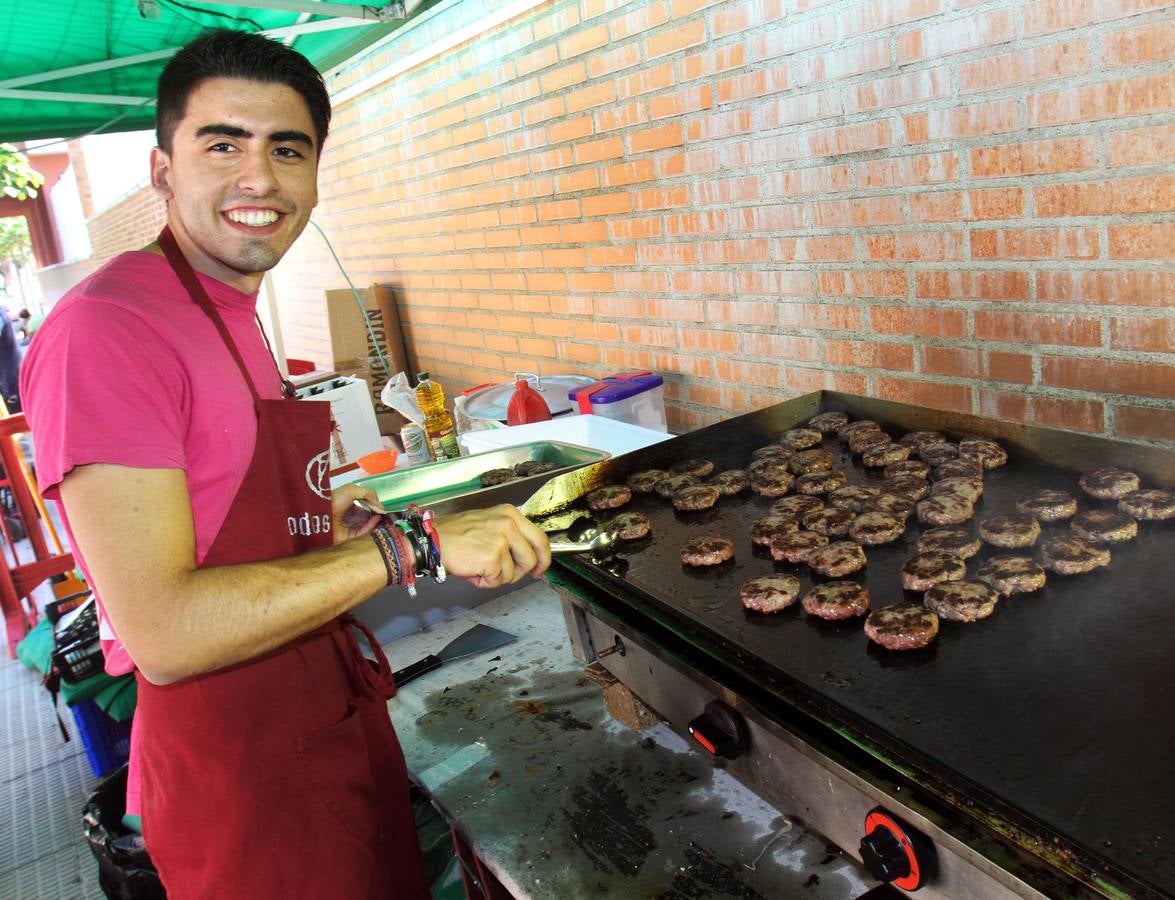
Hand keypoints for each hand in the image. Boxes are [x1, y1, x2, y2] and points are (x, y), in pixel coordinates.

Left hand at [331, 482, 381, 544]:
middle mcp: (352, 516)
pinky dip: (370, 526)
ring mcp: (351, 526)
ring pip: (368, 526)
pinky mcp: (349, 536)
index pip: (367, 508)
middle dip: (378, 516)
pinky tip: (375, 520)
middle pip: (369, 517)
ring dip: (376, 522)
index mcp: (352, 505)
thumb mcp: (352, 489)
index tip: (384, 508)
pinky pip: (363, 532)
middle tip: (387, 515)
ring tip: (383, 518)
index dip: (376, 507)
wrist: (320, 513)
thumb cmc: (334, 498)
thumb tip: (380, 505)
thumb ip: (369, 493)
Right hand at [433, 504, 551, 587]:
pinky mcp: (492, 557)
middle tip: (514, 576)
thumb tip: (526, 555)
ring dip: (499, 577)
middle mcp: (509, 524)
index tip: (539, 567)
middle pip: (534, 556)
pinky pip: (498, 580)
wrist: (433, 540)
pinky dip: (485, 582)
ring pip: (515, 572)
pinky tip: (473, 571)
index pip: (540, 537)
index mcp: (510, 514)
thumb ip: (510, 535)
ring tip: (481, 568)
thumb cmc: (455, 534)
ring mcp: (501, 540)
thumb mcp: (489, 523)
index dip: (543, 557)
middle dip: (525, 571)